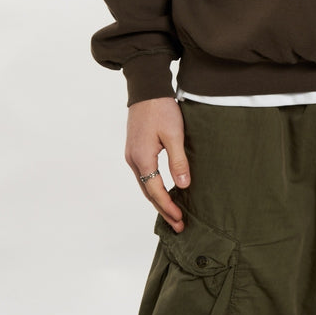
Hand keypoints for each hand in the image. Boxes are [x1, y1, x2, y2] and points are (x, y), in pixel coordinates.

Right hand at [125, 97, 190, 232]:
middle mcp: (133, 159)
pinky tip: (163, 190)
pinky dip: (153, 187)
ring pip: (145, 184)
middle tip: (178, 225)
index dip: (168, 207)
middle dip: (162, 209)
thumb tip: (183, 186)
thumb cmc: (161, 109)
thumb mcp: (174, 134)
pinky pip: (144, 174)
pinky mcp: (135, 149)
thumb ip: (178, 161)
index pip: (155, 191)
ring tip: (172, 213)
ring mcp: (132, 154)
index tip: (180, 220)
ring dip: (157, 199)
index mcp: (142, 158)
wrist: (146, 89)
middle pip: (147, 192)